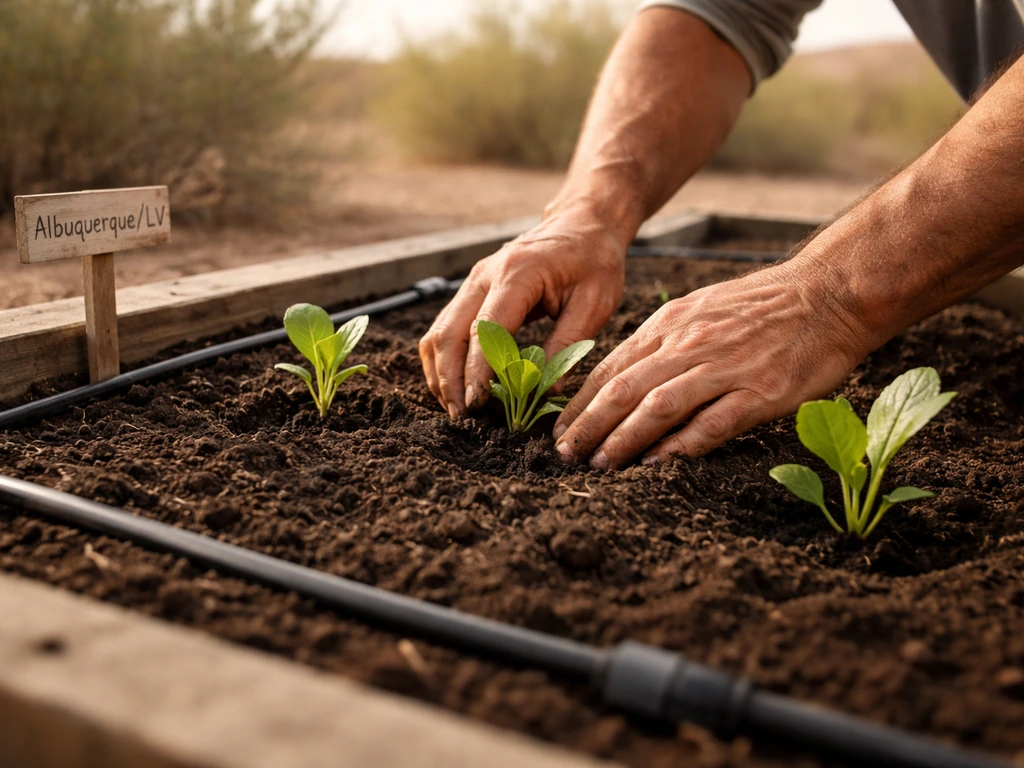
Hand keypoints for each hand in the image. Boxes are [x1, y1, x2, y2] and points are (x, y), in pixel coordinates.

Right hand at [419, 204, 628, 417]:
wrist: (582, 224)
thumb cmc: (594, 262)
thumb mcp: (594, 304)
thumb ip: (567, 346)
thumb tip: (545, 392)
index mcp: (517, 274)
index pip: (485, 331)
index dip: (478, 372)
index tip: (478, 406)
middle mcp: (483, 275)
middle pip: (449, 334)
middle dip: (451, 380)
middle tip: (463, 418)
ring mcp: (471, 282)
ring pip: (438, 332)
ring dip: (441, 373)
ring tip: (457, 408)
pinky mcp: (469, 291)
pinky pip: (443, 328)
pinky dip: (443, 360)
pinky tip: (456, 387)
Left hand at [552, 262, 872, 468]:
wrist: (828, 293)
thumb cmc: (762, 306)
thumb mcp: (699, 309)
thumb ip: (662, 342)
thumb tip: (622, 377)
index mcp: (671, 325)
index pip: (611, 367)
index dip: (580, 401)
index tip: (558, 428)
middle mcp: (689, 344)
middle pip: (623, 388)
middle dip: (588, 425)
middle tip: (564, 454)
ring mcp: (724, 368)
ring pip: (657, 406)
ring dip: (622, 438)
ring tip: (600, 463)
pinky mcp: (759, 392)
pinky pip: (711, 422)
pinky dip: (680, 445)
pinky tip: (656, 463)